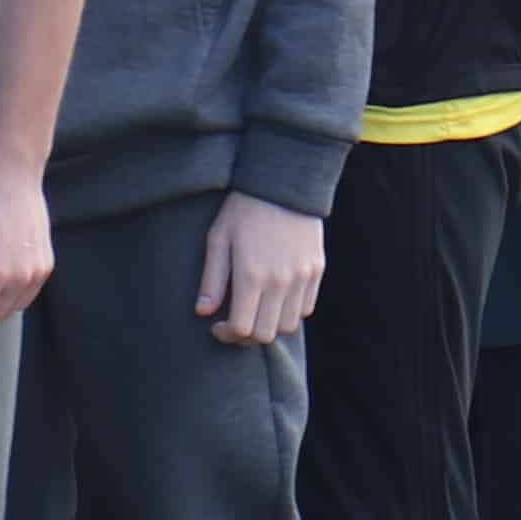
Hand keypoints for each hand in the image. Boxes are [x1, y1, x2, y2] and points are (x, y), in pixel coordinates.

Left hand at [195, 194, 328, 346]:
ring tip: (256, 311)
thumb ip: (212, 280)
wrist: (284, 182)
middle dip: (246, 337)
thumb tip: (203, 312)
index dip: (226, 335)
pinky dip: (290, 312)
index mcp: (252, 275)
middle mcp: (280, 282)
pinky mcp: (317, 270)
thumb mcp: (218, 239)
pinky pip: (306, 308)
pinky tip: (276, 299)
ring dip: (269, 326)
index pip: (242, 329)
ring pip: (288, 326)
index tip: (217, 326)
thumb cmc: (244, 209)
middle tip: (235, 324)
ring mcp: (302, 277)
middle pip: (266, 335)